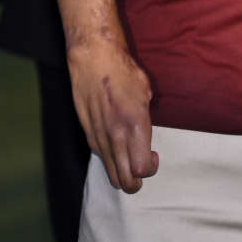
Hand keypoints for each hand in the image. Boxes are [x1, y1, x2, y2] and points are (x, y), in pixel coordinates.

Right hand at [65, 33, 158, 192]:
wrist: (94, 60)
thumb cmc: (124, 72)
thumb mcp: (146, 93)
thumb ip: (146, 119)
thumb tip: (146, 134)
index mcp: (134, 125)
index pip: (142, 169)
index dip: (150, 168)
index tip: (154, 155)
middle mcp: (115, 136)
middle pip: (125, 180)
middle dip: (137, 181)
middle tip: (144, 163)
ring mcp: (99, 137)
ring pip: (111, 174)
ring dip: (123, 173)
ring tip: (132, 157)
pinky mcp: (88, 134)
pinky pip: (101, 159)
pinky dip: (112, 162)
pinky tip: (118, 148)